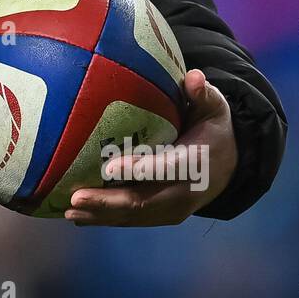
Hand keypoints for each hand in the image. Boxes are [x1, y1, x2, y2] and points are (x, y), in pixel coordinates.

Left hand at [64, 69, 236, 226]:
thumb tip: (193, 78)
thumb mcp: (214, 108)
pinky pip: (133, 219)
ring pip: (134, 215)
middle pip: (143, 200)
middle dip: (108, 202)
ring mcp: (173, 209)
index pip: (166, 167)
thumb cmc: (212, 129)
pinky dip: (107, 219)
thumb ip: (202, 94)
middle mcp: (184, 191)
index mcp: (195, 162)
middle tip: (75, 197)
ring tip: (69, 211)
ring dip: (101, 215)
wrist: (228, 165)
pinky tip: (80, 217)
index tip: (109, 167)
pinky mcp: (162, 216)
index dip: (139, 169)